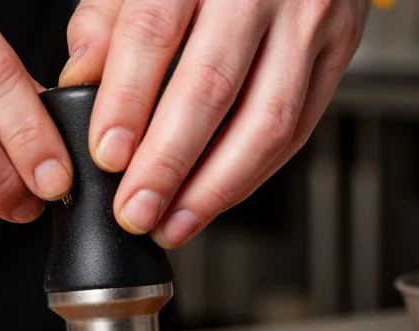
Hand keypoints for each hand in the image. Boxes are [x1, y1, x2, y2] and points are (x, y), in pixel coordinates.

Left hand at [60, 0, 368, 247]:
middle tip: (136, 210)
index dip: (127, 101)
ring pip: (266, 122)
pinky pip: (298, 129)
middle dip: (168, 163)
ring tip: (175, 223)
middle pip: (211, 86)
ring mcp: (311, 19)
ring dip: (215, 188)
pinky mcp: (339, 51)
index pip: (155, 33)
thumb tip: (79, 83)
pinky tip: (215, 199)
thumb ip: (107, 21)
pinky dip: (254, 174)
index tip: (108, 156)